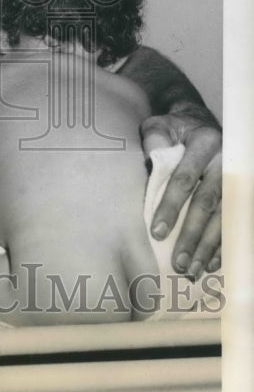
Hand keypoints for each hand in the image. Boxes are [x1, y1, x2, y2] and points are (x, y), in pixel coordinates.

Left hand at [141, 108, 221, 276]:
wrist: (200, 122)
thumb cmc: (175, 128)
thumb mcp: (160, 125)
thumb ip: (154, 142)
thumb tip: (150, 168)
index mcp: (204, 143)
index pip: (184, 179)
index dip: (171, 207)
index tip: (157, 232)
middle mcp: (225, 161)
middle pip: (207, 203)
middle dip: (192, 235)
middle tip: (178, 262)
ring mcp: (236, 178)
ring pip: (224, 217)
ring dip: (209, 246)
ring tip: (192, 270)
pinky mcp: (240, 192)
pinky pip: (234, 221)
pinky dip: (223, 244)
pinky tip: (211, 263)